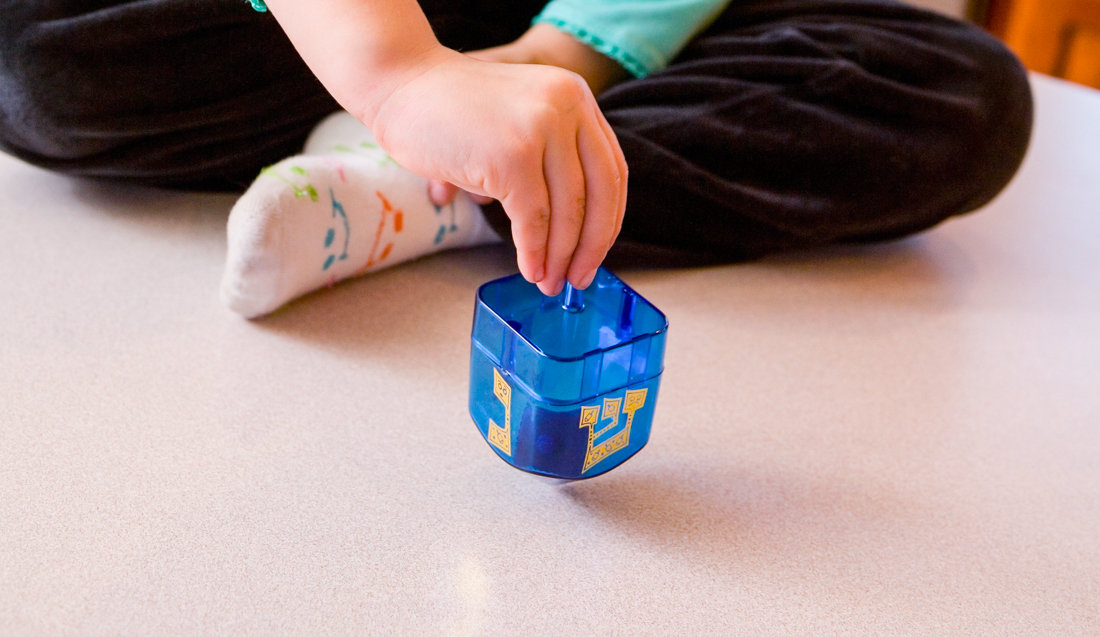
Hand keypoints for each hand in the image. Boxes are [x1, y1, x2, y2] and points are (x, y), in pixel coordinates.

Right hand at [374, 46, 627, 294]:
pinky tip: (529, 269)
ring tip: (549, 282)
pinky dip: (533, 251)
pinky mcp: (512, 156)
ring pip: (567, 210)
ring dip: (559, 257)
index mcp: (575, 96)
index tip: (593, 253)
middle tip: (578, 279)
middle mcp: (567, 106)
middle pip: (599, 193)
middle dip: (590, 246)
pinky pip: (533, 218)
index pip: (611, 170)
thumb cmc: (449, 110)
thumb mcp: (518, 121)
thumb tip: (566, 235)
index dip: (606, 220)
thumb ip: (546, 160)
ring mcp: (540, 129)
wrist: (398, 83)